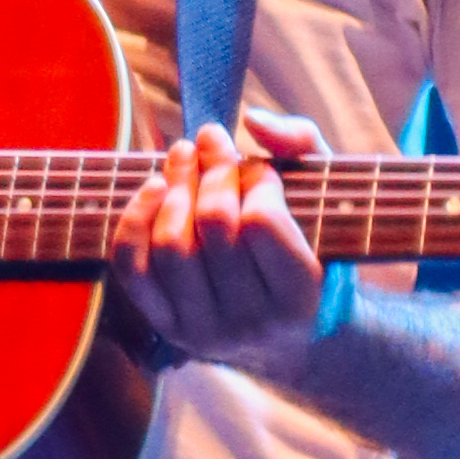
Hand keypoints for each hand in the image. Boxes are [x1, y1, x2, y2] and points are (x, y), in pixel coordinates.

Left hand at [110, 103, 345, 385]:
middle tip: (213, 140)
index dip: (256, 179)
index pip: (262, 222)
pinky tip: (154, 187)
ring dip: (173, 186)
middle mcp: (251, 322)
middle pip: (213, 225)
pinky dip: (135, 219)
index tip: (259, 168)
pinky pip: (132, 268)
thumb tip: (253, 120)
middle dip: (211, 170)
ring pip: (170, 244)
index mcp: (300, 296)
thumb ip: (302, 145)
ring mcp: (203, 329)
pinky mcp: (167, 325)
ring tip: (183, 156)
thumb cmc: (312, 248)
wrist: (292, 338)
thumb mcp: (327, 196)